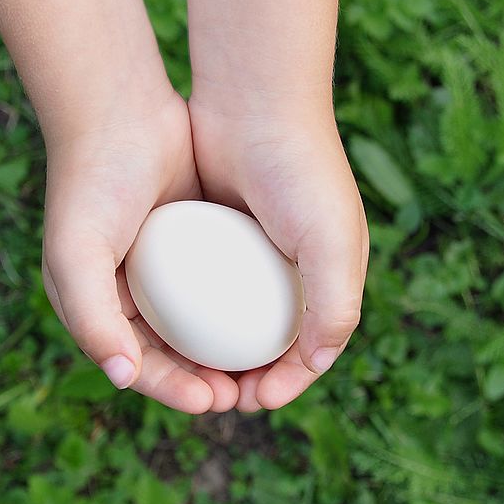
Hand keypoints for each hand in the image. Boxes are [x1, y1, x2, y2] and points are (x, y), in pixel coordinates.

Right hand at [41, 91, 238, 413]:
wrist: (119, 111)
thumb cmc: (90, 184)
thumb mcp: (77, 254)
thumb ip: (92, 319)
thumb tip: (123, 379)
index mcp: (98, 307)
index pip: (137, 365)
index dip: (172, 389)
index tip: (211, 400)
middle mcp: (129, 295)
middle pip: (171, 355)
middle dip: (204, 381)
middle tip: (242, 393)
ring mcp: (163, 270)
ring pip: (199, 327)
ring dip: (226, 353)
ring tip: (258, 370)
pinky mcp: (193, 242)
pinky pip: (218, 288)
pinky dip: (236, 309)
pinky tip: (265, 319)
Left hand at [189, 96, 368, 410]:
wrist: (252, 103)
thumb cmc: (301, 171)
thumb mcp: (331, 240)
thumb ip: (334, 305)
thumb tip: (317, 365)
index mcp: (329, 276)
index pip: (310, 349)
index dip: (285, 382)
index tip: (251, 400)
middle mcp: (291, 270)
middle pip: (266, 344)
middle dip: (244, 377)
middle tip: (213, 395)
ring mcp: (250, 254)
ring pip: (229, 324)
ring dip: (212, 355)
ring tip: (187, 374)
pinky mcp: (214, 237)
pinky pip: (201, 290)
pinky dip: (191, 317)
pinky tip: (169, 332)